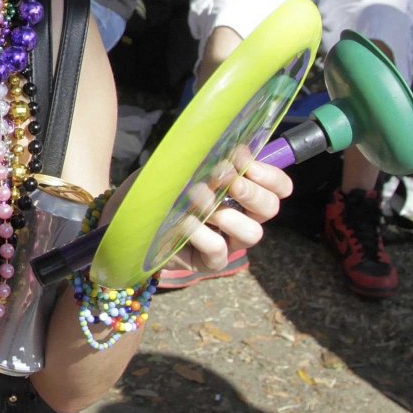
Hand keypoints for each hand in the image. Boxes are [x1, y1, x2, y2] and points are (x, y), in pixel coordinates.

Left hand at [161, 158, 290, 273]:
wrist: (133, 214)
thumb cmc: (162, 186)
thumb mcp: (182, 165)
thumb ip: (208, 157)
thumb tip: (232, 150)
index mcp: (243, 191)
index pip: (279, 186)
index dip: (270, 176)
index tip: (246, 164)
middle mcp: (242, 217)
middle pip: (270, 208)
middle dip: (252, 192)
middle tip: (229, 183)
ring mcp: (228, 242)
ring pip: (253, 234)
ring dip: (229, 215)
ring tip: (201, 204)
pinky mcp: (209, 261)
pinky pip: (218, 250)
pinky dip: (201, 233)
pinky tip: (183, 221)